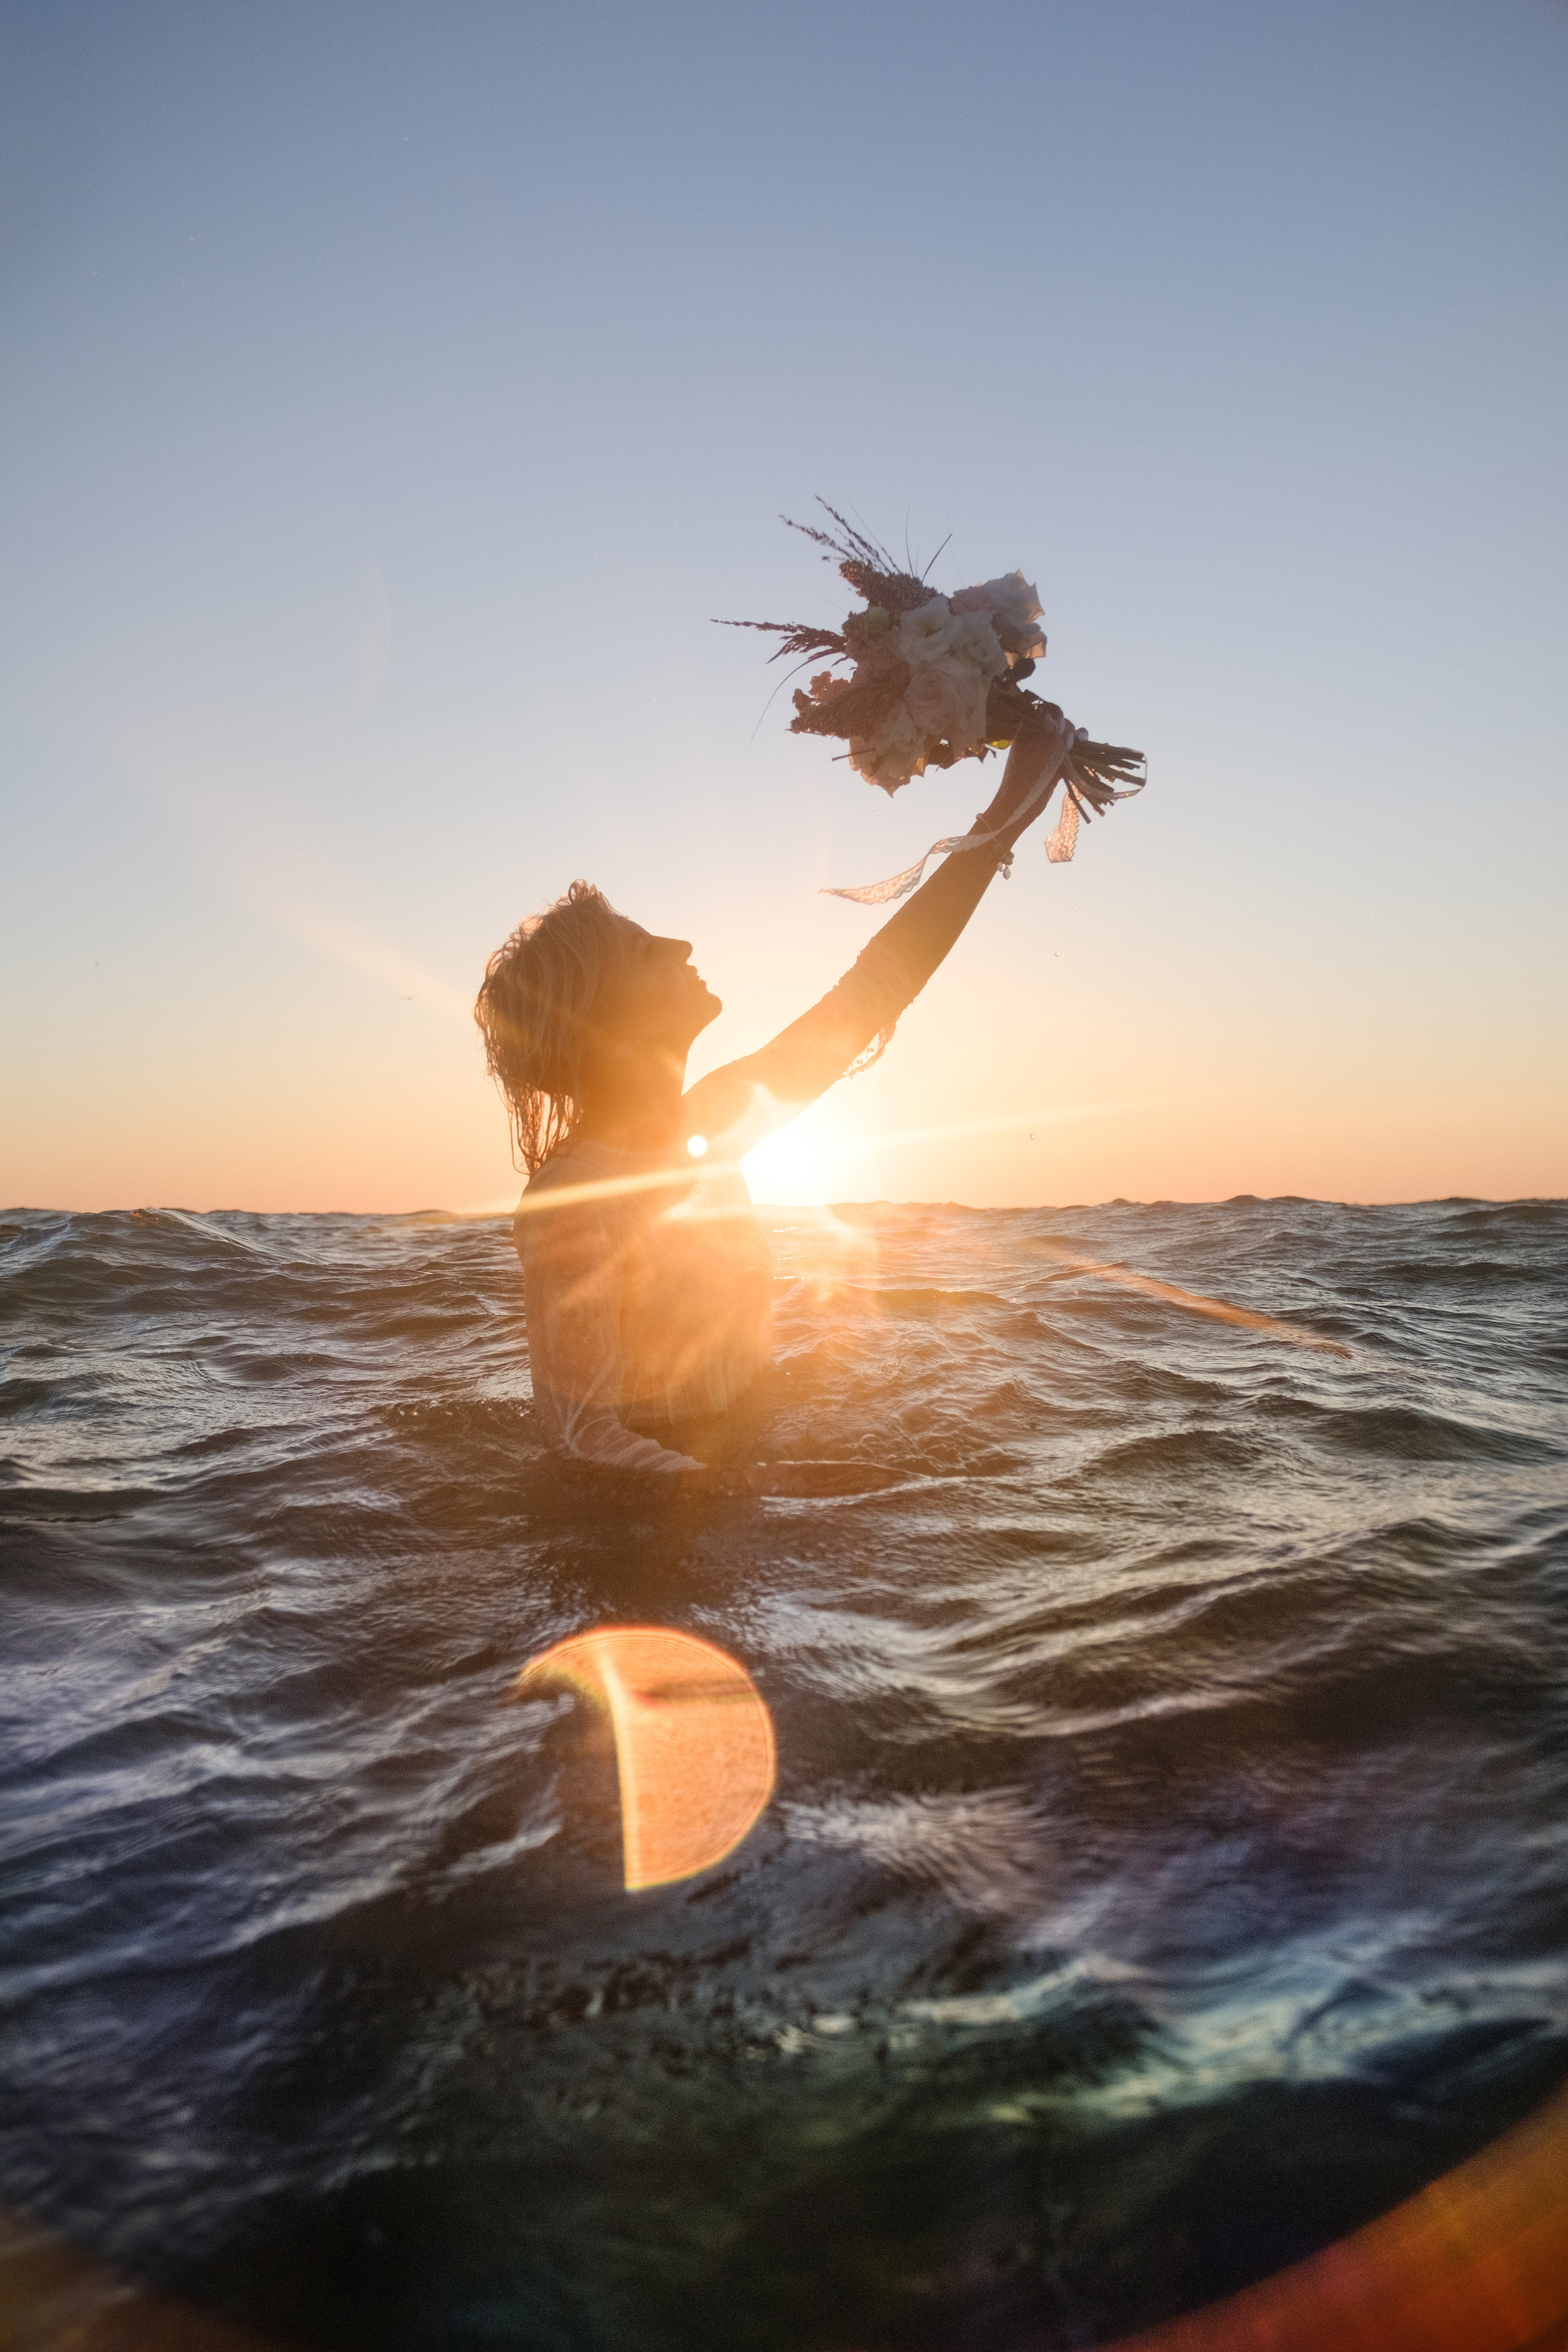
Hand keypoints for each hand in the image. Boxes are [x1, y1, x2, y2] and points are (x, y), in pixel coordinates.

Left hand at [977, 716, 1071, 842]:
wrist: (1019, 809)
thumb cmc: (1023, 782)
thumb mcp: (1037, 757)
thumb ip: (1048, 738)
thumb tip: (1051, 717)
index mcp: (1026, 734)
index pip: (1043, 714)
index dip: (1055, 716)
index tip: (1059, 726)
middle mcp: (1037, 740)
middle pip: (1058, 724)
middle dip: (1067, 728)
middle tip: (1067, 743)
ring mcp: (1047, 752)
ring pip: (1066, 737)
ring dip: (1075, 736)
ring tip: (1080, 740)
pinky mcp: (1056, 765)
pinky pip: (1070, 752)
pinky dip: (1078, 749)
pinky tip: (1084, 745)